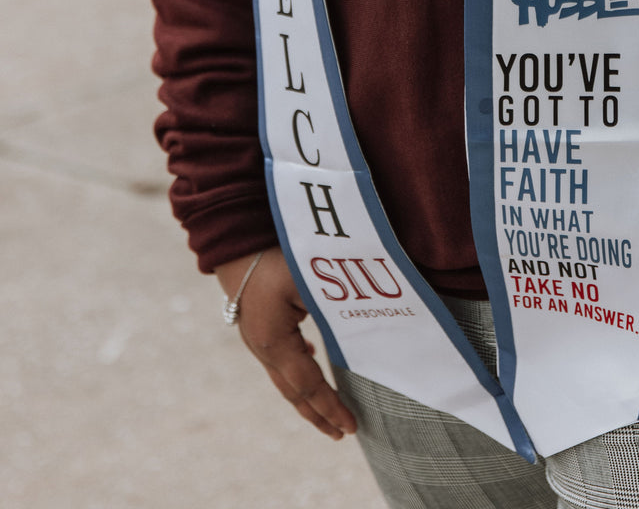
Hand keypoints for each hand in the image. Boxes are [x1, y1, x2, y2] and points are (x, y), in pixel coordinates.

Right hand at [216, 248, 355, 439]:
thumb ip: (332, 308)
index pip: (308, 385)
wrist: (237, 243)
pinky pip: (280, 359)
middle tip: (341, 433)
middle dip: (318, 414)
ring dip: (306, 397)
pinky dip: (297, 370)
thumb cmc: (274, 259)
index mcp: (274, 343)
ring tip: (326, 413)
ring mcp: (256, 339)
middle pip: (293, 391)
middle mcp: (262, 348)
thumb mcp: (308, 281)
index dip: (330, 407)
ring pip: (285, 379)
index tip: (351, 426)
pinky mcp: (257, 326)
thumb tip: (362, 331)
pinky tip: (310, 358)